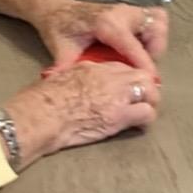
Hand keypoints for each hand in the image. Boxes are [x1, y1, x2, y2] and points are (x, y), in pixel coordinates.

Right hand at [5, 62, 159, 167]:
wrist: (42, 114)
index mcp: (93, 67)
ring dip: (148, 103)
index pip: (123, 67)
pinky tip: (138, 125)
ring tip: (142, 114)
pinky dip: (145, 120)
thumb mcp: (61, 77)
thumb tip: (82, 85)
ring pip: (150, 93)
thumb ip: (78, 77)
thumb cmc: (43, 98)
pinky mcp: (119, 116)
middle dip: (146, 88)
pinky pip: (146, 114)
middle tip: (142, 100)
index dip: (129, 78)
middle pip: (142, 76)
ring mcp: (117, 96)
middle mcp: (109, 77)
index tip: (128, 87)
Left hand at [35, 0, 167, 70]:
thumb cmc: (58, 29)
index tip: (149, 83)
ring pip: (158, 21)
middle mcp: (121, 13)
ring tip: (141, 57)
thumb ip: (71, 70)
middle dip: (154, 51)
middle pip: (155, 29)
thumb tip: (74, 94)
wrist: (54, 9)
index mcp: (105, 24)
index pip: (133, 47)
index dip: (144, 66)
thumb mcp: (61, 51)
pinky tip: (139, 47)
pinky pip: (153, 18)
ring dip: (156, 41)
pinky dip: (153, 33)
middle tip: (140, 67)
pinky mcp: (129, 10)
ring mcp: (127, 9)